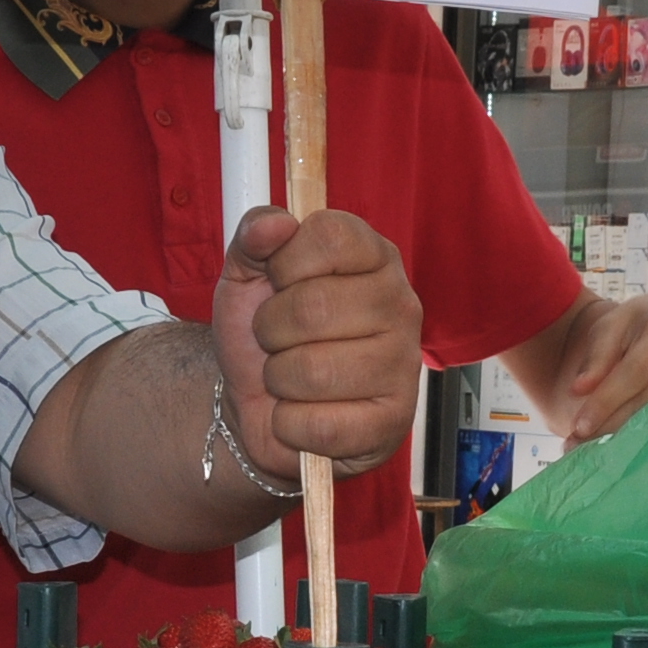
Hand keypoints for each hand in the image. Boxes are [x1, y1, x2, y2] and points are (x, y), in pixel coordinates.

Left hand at [212, 205, 421, 477]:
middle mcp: (399, 304)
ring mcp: (402, 365)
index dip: (285, 262)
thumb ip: (253, 237)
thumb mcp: (246, 275)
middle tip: (276, 340)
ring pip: (313, 370)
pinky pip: (321, 424)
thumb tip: (276, 223)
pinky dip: (290, 424)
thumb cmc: (263, 334)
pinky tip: (302, 414)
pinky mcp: (392, 421)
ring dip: (279, 379)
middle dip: (271, 329)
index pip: (331, 235)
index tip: (278, 281)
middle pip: (314, 306)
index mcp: (374, 256)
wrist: (253, 405)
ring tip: (289, 378)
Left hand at [550, 293, 647, 441]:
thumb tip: (581, 390)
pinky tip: (621, 446)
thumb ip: (597, 355)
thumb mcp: (612, 325)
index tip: (580, 426)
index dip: (608, 400)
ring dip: (629, 437)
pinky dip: (647, 439)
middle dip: (614, 424)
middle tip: (580, 444)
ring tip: (594, 449)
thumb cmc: (638, 323)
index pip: (637, 371)